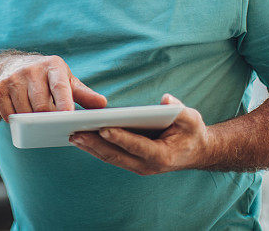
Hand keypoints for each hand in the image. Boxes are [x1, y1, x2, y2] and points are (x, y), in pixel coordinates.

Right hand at [0, 54, 106, 120]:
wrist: (13, 66)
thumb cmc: (47, 78)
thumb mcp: (67, 81)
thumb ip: (84, 94)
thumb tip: (103, 105)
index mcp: (53, 66)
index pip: (59, 87)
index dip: (63, 103)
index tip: (67, 118)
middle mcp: (32, 69)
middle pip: (41, 106)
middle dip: (47, 119)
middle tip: (52, 125)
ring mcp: (13, 77)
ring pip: (24, 112)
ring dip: (32, 122)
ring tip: (37, 119)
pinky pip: (8, 114)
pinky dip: (16, 121)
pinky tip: (21, 116)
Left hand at [69, 94, 211, 174]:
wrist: (196, 152)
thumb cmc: (192, 132)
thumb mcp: (192, 119)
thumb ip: (179, 110)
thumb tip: (166, 101)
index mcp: (162, 155)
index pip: (137, 146)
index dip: (120, 137)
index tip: (102, 128)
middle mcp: (148, 165)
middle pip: (117, 155)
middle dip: (95, 144)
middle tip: (75, 132)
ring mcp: (139, 167)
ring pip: (110, 158)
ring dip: (90, 148)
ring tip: (72, 135)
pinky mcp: (132, 164)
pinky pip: (111, 157)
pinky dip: (95, 148)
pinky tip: (81, 139)